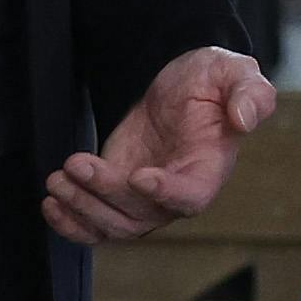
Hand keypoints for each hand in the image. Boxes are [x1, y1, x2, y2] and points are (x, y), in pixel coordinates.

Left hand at [44, 49, 281, 243]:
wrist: (176, 85)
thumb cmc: (209, 82)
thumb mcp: (234, 73)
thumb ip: (249, 94)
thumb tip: (246, 117)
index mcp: (208, 169)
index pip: (191, 196)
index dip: (165, 193)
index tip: (138, 176)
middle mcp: (176, 194)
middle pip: (140, 215)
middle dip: (103, 194)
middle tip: (75, 164)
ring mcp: (145, 200)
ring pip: (113, 225)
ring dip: (81, 207)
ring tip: (58, 178)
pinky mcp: (118, 196)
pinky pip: (95, 226)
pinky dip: (71, 224)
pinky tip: (51, 205)